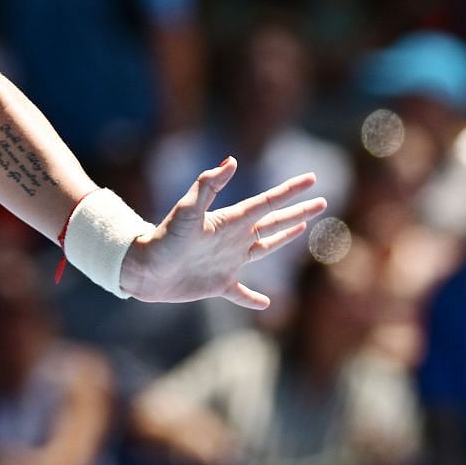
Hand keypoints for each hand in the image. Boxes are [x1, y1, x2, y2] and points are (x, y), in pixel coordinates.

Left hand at [122, 157, 325, 308]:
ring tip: (302, 228)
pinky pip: (241, 293)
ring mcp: (228, 262)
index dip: (290, 191)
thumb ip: (208, 186)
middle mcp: (233, 239)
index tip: (312, 178)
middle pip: (273, 222)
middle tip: (321, 201)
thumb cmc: (164, 238)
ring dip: (284, 238)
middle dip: (297, 212)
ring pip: (265, 248)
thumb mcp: (187, 210)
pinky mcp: (219, 284)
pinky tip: (266, 303)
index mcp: (230, 221)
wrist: (144, 268)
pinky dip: (254, 299)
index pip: (267, 203)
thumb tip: (230, 161)